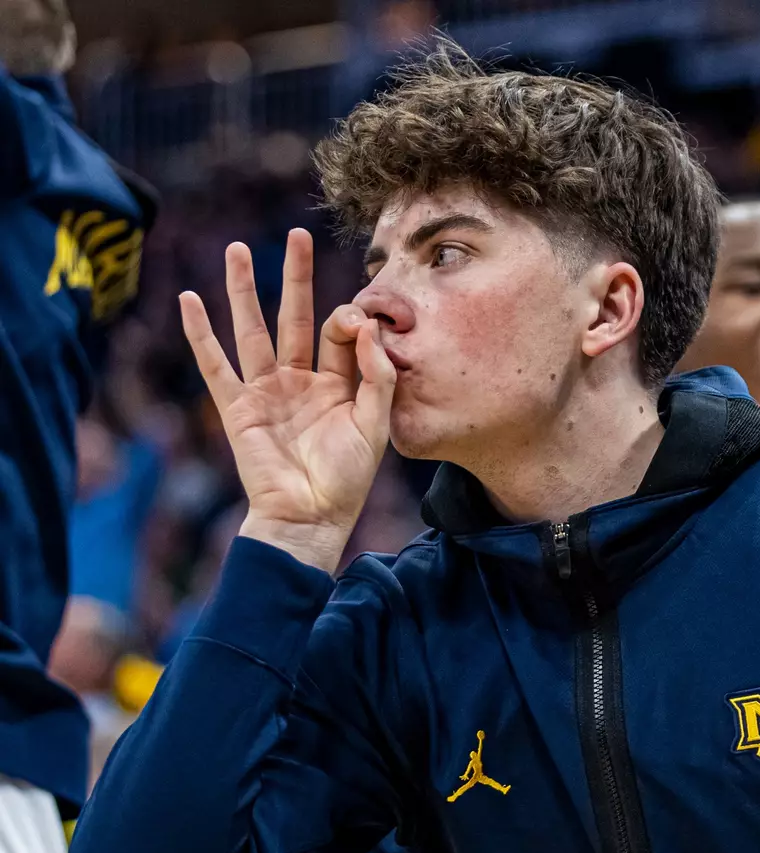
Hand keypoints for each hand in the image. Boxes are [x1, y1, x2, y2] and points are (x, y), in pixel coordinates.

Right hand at [179, 229, 395, 572]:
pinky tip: (189, 300)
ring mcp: (266, 391)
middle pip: (294, 317)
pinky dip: (200, 334)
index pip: (338, 334)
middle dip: (295, 277)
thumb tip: (368, 327)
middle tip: (296, 235)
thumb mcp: (375, 426)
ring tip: (238, 251)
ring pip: (252, 330)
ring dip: (244, 291)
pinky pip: (215, 365)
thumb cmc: (346, 479)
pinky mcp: (237, 408)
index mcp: (336, 384)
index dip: (348, 320)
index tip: (359, 321)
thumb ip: (377, 377)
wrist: (310, 517)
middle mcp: (299, 381)